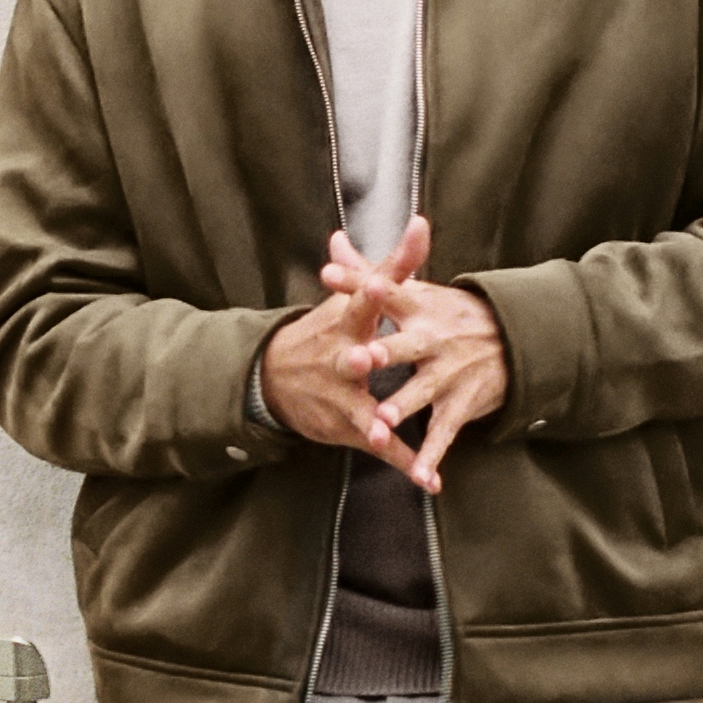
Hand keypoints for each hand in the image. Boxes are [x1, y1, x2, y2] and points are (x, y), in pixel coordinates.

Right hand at [259, 215, 435, 480]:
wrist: (272, 380)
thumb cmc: (320, 333)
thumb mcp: (344, 298)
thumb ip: (374, 265)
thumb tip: (395, 223)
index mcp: (348, 321)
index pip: (364, 294)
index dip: (374, 281)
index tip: (393, 265)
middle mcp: (342, 357)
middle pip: (352, 354)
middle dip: (358, 355)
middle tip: (365, 354)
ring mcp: (343, 395)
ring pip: (360, 408)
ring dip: (373, 419)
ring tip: (383, 430)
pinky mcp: (349, 426)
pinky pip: (380, 446)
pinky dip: (404, 462)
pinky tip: (429, 479)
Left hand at [316, 219, 507, 493]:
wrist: (514, 339)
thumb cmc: (450, 313)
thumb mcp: (415, 289)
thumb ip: (368, 270)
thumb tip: (333, 242)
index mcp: (418, 308)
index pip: (384, 291)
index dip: (357, 281)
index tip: (328, 273)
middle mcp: (432, 339)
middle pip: (404, 346)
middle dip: (384, 353)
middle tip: (360, 356)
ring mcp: (447, 374)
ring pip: (421, 392)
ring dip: (402, 406)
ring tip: (381, 420)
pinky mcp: (459, 404)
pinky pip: (443, 433)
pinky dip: (432, 456)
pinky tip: (420, 476)